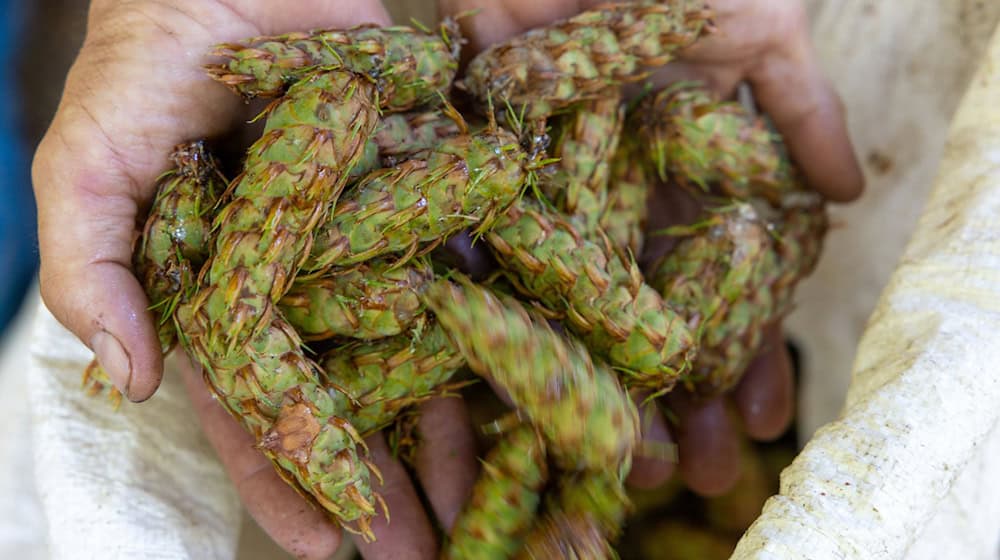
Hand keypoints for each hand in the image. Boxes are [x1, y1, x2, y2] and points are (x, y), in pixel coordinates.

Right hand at [32, 1, 479, 556]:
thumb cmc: (144, 69)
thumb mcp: (88, 165)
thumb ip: (90, 268)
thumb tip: (127, 378)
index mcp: (224, 298)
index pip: (252, 408)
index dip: (282, 479)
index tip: (324, 547)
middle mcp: (302, 286)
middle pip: (346, 399)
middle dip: (380, 480)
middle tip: (421, 556)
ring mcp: (366, 245)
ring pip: (411, 353)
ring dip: (444, 429)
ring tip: (477, 504)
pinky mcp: (420, 195)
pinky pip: (459, 269)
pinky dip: (488, 326)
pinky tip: (518, 388)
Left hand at [441, 0, 862, 494]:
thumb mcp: (757, 25)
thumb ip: (798, 106)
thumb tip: (848, 193)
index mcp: (684, 171)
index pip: (723, 279)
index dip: (745, 350)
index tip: (762, 418)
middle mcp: (617, 194)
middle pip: (650, 311)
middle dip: (677, 395)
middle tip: (697, 473)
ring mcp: (550, 193)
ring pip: (578, 306)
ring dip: (603, 386)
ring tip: (627, 465)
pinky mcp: (482, 179)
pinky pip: (492, 261)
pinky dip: (509, 325)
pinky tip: (531, 398)